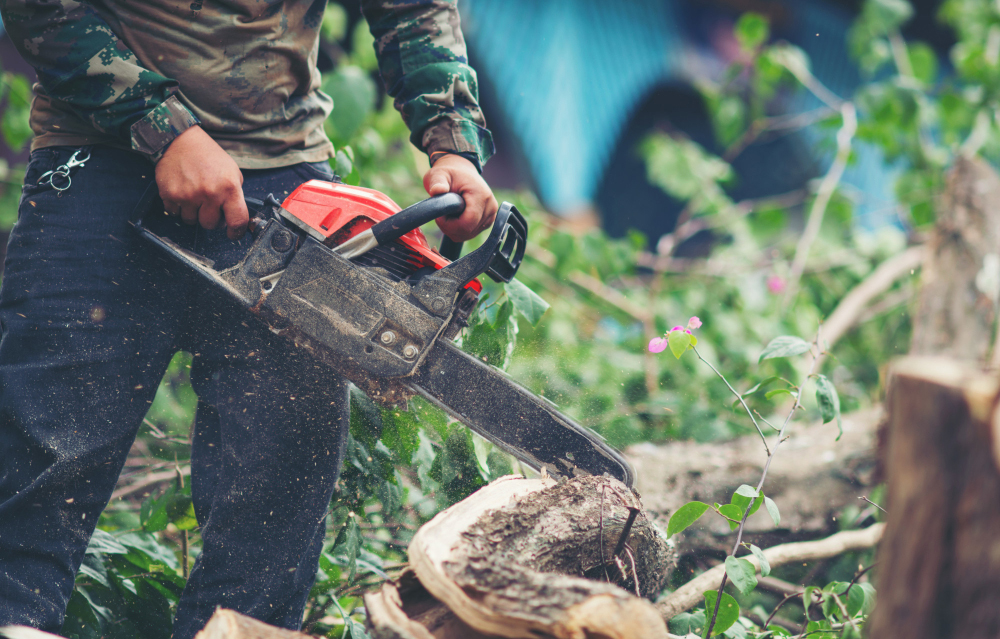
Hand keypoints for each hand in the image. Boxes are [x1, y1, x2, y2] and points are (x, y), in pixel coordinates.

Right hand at [155, 125, 248, 239]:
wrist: (181, 141)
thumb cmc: (209, 156)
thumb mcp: (232, 172)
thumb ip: (235, 195)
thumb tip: (235, 216)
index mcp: (229, 188)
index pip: (237, 221)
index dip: (236, 232)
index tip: (233, 233)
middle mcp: (209, 194)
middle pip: (210, 225)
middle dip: (210, 218)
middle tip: (209, 205)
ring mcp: (188, 196)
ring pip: (191, 221)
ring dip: (193, 213)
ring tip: (194, 196)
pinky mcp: (170, 195)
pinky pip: (174, 213)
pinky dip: (178, 207)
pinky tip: (182, 193)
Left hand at [423, 154, 498, 241]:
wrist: (461, 171)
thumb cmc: (450, 173)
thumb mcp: (439, 174)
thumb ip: (437, 182)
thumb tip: (437, 190)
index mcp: (481, 196)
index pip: (467, 224)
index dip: (450, 225)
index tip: (440, 215)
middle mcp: (490, 207)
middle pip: (468, 232)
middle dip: (450, 227)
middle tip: (442, 214)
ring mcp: (491, 215)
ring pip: (469, 234)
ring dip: (454, 229)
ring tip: (448, 214)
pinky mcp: (488, 220)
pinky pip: (471, 233)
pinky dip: (460, 229)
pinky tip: (455, 217)